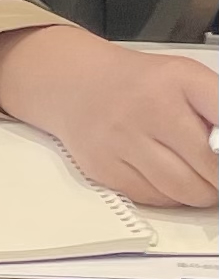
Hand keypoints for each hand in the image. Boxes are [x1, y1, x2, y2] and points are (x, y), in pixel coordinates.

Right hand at [0, 27, 217, 207]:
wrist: (73, 83)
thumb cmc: (141, 85)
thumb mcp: (186, 79)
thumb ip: (217, 109)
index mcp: (178, 79)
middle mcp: (147, 108)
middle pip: (210, 168)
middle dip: (218, 176)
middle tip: (213, 169)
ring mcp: (121, 140)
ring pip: (184, 191)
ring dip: (200, 191)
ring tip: (195, 175)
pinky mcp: (103, 167)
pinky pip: (155, 199)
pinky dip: (168, 195)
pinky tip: (162, 175)